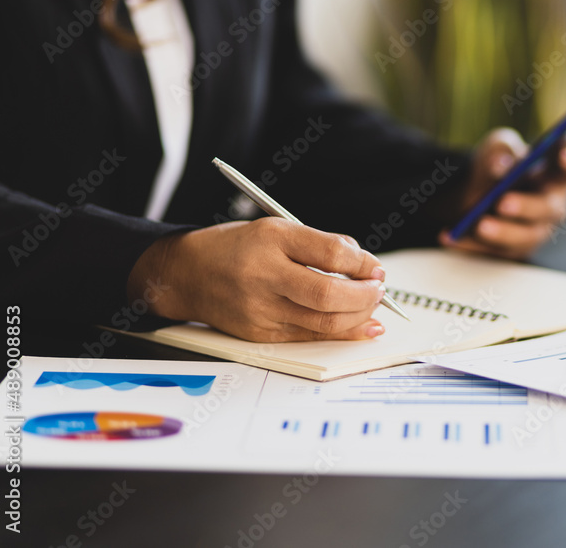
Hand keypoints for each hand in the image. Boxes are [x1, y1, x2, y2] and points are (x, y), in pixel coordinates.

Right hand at [127, 218, 387, 341]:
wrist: (187, 274)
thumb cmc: (237, 247)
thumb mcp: (278, 229)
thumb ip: (322, 243)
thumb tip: (363, 263)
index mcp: (272, 240)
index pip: (331, 254)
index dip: (363, 264)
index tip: (376, 268)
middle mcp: (264, 275)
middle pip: (329, 295)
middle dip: (366, 296)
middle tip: (379, 289)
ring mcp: (261, 309)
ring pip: (324, 323)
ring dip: (359, 316)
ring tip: (372, 306)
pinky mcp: (260, 334)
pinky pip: (310, 337)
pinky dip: (342, 333)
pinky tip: (361, 326)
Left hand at [439, 127, 565, 258]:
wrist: (473, 191)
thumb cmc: (498, 164)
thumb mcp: (497, 146)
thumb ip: (502, 148)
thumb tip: (502, 165)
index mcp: (556, 174)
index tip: (565, 154)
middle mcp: (553, 204)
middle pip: (550, 208)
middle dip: (527, 206)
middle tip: (503, 202)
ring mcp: (535, 230)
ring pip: (525, 237)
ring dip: (503, 232)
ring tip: (480, 225)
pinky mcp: (513, 250)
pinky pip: (494, 252)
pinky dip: (470, 244)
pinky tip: (450, 236)